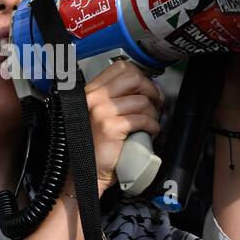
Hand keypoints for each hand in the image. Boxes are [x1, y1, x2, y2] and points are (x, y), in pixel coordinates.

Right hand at [63, 59, 164, 197]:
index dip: (140, 76)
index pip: (121, 67)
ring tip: (150, 123)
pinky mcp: (111, 128)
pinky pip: (142, 119)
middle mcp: (93, 98)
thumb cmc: (94, 146)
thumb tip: (142, 86)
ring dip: (153, 113)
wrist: (84, 173)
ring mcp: (101, 112)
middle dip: (150, 90)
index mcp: (90, 91)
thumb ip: (112, 98)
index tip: (146, 89)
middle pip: (134, 78)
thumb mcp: (97, 114)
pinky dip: (153, 126)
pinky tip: (149, 132)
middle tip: (155, 103)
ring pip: (142, 101)